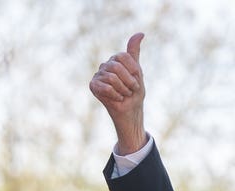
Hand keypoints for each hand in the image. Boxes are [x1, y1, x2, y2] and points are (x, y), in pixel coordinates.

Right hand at [90, 33, 146, 153]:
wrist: (131, 112)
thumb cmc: (134, 94)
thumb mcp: (138, 72)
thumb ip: (135, 53)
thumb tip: (141, 33)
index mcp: (116, 60)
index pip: (123, 57)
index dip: (132, 70)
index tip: (136, 81)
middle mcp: (105, 65)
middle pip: (117, 67)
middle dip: (128, 81)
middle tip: (131, 90)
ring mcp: (98, 75)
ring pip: (112, 78)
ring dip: (123, 90)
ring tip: (124, 95)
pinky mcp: (93, 86)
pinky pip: (106, 87)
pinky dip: (115, 95)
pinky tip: (117, 99)